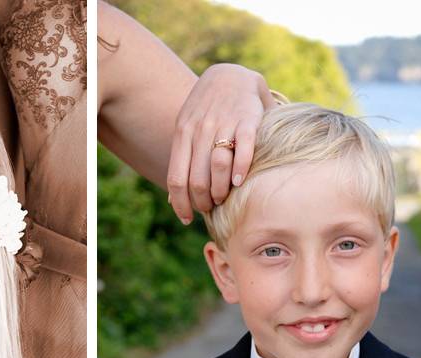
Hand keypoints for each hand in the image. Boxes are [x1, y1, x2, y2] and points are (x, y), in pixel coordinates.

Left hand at [167, 64, 276, 223]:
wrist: (230, 75)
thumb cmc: (206, 110)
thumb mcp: (186, 130)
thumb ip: (182, 161)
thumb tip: (172, 198)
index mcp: (182, 134)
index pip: (177, 178)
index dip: (180, 203)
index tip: (186, 219)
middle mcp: (200, 130)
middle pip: (196, 179)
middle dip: (202, 201)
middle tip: (210, 208)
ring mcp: (223, 124)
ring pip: (217, 167)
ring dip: (220, 191)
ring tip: (224, 198)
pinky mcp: (248, 119)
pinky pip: (243, 149)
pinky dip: (240, 169)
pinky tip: (239, 182)